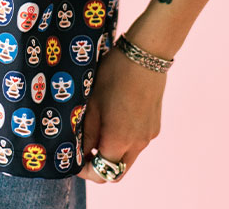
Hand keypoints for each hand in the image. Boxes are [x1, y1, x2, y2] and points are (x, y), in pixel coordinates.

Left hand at [77, 44, 167, 182]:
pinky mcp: (155, 125)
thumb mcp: (92, 102)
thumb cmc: (114, 75)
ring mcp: (149, 135)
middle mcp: (138, 144)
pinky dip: (124, 138)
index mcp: (120, 140)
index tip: (72, 160)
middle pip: (117, 170)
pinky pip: (137, 141)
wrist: (145, 54)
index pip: (101, 174)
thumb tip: (79, 153)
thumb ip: (86, 133)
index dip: (85, 171)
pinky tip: (114, 115)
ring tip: (97, 127)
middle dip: (99, 165)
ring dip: (112, 150)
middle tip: (83, 148)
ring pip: (127, 156)